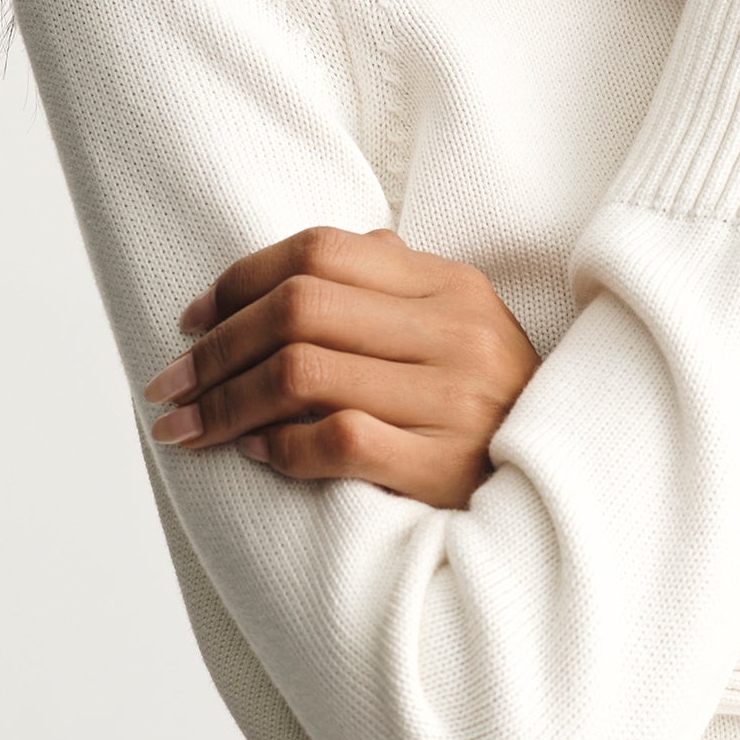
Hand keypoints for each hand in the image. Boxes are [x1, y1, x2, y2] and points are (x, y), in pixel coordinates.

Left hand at [142, 225, 541, 506]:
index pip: (323, 250)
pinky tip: (259, 455)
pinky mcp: (445, 465)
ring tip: (190, 428)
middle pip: (300, 308)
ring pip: (304, 373)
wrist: (569, 488)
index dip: (240, 280)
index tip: (190, 320)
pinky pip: (337, 442)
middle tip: (170, 384)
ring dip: (227, 403)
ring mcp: (454, 398)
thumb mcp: (461, 326)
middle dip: (216, 347)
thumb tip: (287, 270)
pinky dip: (282, 447)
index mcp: (451, 284)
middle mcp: (456, 331)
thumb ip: (392, 285)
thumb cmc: (492, 406)